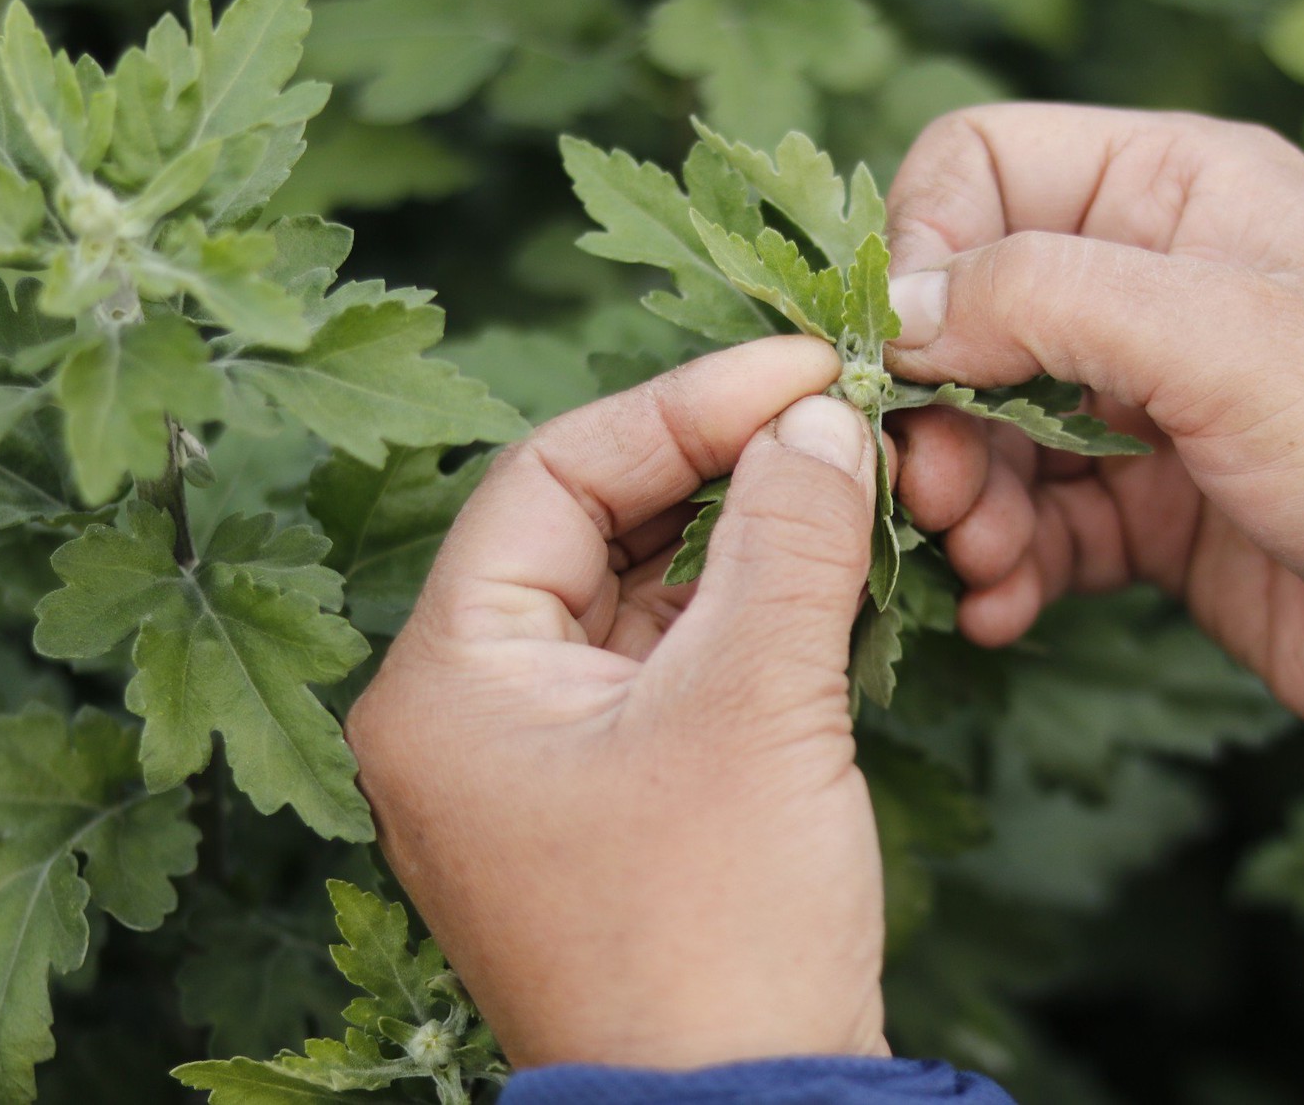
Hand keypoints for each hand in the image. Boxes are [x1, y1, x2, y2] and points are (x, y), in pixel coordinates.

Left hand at [345, 338, 889, 1070]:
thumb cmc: (714, 932)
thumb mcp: (755, 708)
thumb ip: (789, 537)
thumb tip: (822, 420)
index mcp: (449, 681)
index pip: (551, 476)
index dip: (682, 405)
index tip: (801, 371)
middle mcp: (476, 711)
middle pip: (598, 527)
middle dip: (724, 468)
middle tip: (838, 422)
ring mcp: (548, 759)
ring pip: (648, 592)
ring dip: (752, 536)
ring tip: (854, 486)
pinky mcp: (621, 795)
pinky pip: (682, 662)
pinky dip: (757, 612)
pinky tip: (838, 573)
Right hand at [885, 105, 1303, 740]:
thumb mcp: (1217, 339)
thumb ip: (1042, 295)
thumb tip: (899, 311)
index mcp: (1177, 186)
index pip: (982, 162)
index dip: (924, 248)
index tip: (910, 355)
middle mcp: (1153, 279)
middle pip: (966, 306)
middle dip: (937, 401)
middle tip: (933, 486)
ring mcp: (1147, 397)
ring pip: (986, 421)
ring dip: (963, 494)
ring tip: (980, 556)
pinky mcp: (1147, 505)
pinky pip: (1032, 516)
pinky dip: (1004, 560)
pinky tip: (1003, 607)